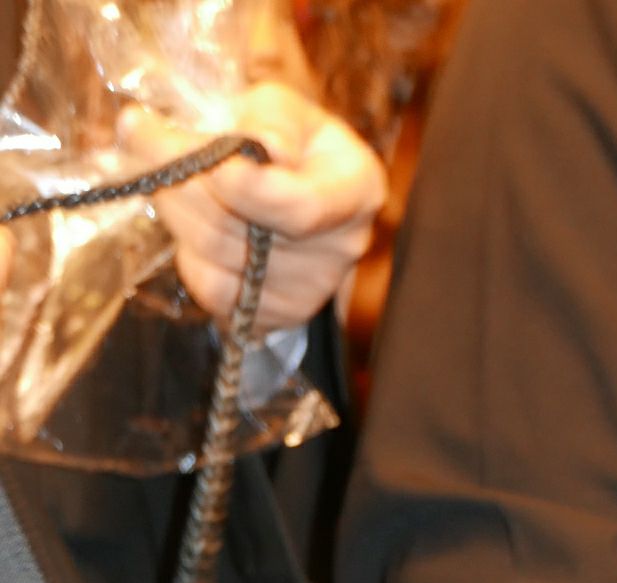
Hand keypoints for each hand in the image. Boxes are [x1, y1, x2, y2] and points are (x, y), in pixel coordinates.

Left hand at [123, 82, 386, 329]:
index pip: (298, 206)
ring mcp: (310, 291)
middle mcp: (342, 249)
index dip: (242, 187)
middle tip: (136, 134)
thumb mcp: (287, 108)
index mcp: (355, 190)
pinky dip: (188, 253)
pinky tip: (184, 220)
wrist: (297, 187)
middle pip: (244, 231)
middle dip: (179, 179)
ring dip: (172, 209)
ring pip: (219, 259)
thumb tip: (255, 147)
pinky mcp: (276, 316)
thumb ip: (269, 118)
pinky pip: (215, 291)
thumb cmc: (291, 139)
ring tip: (152, 168)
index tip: (185, 145)